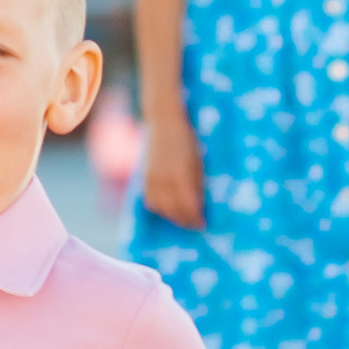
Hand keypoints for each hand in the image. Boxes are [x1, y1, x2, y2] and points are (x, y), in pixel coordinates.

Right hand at [140, 110, 204, 227]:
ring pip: (160, 208)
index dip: (195, 218)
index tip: (203, 223)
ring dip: (172, 216)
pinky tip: (169, 208)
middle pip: (173, 210)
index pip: (188, 206)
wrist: (164, 123)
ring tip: (183, 218)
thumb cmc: (188, 140)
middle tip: (195, 225)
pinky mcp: (145, 177)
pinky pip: (150, 200)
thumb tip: (198, 204)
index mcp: (180, 175)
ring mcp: (152, 179)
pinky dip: (160, 208)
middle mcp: (164, 179)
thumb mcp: (198, 161)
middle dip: (185, 220)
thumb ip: (197, 184)